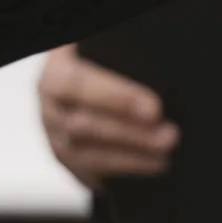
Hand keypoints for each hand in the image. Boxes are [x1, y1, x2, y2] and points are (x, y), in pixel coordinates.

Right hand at [37, 45, 178, 189]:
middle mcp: (51, 108)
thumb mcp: (104, 48)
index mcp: (56, 72)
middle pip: (83, 126)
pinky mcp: (70, 162)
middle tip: (170, 136)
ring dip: (130, 158)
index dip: (116, 98)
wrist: (86, 88)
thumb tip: (157, 49)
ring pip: (86, 155)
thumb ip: (123, 54)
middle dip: (130, 134)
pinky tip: (151, 167)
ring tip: (165, 155)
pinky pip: (91, 174)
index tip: (155, 109)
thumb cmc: (104, 61)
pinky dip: (123, 174)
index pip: (79, 85)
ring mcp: (56, 139)